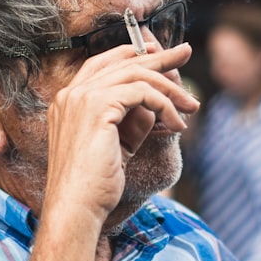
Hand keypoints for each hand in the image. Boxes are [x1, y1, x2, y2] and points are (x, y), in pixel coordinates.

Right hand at [42, 40, 198, 226]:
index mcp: (68, 102)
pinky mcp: (98, 107)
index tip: (159, 53)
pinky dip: (165, 105)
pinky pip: (142, 93)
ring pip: (136, 74)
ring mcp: (81, 98)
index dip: (132, 54)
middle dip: (159, 57)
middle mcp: (71, 94)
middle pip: (122, 62)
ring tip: (192, 105)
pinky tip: (177, 123)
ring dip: (170, 88)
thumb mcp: (118, 146)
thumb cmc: (94, 186)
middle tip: (185, 52)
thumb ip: (132, 122)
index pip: (102, 64)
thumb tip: (156, 105)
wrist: (76, 209)